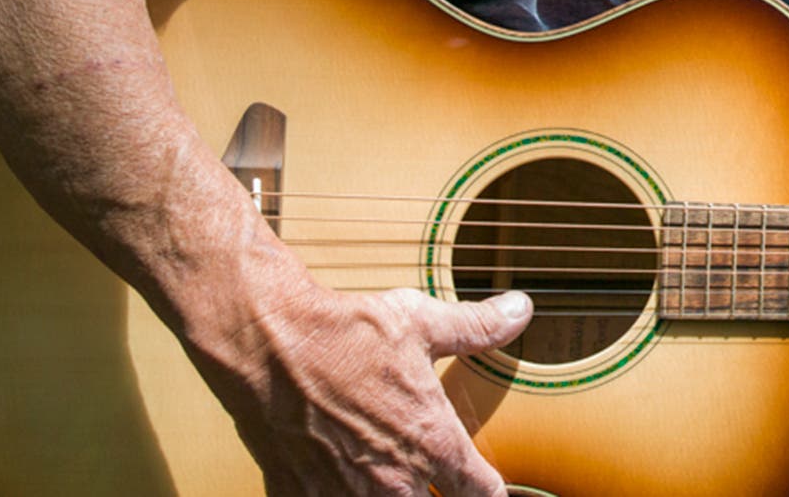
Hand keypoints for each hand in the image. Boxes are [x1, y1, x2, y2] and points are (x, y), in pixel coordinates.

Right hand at [191, 279, 532, 495]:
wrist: (267, 342)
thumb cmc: (344, 331)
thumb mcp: (421, 322)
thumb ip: (478, 327)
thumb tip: (521, 309)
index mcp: (431, 442)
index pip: (482, 493)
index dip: (490, 491)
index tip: (487, 486)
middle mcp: (391, 480)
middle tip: (434, 482)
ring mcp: (343, 494)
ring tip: (388, 481)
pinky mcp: (300, 496)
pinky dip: (339, 496)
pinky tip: (341, 483)